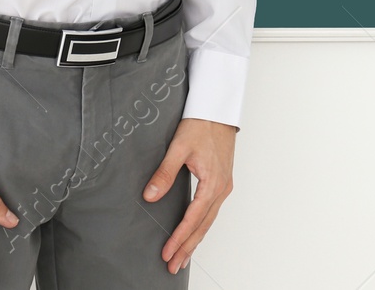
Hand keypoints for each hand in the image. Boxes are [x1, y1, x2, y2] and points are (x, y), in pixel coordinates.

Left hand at [143, 117, 237, 273]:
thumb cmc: (202, 124)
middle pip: (204, 225)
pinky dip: (202, 226)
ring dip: (195, 239)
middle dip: (188, 247)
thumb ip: (164, 173)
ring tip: (183, 257)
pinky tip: (194, 233)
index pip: (193, 217)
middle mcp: (222, 187)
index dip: (179, 237)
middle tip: (174, 265)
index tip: (167, 252)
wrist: (218, 108)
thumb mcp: (179, 147)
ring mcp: (224, 185)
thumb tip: (150, 195)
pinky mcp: (222, 181)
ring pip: (209, 220)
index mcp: (213, 182)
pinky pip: (212, 211)